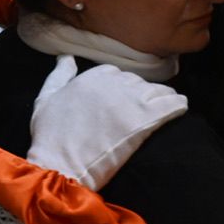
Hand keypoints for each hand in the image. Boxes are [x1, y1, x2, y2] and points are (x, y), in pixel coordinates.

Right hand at [27, 55, 186, 189]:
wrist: (62, 165)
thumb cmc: (50, 136)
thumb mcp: (44, 100)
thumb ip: (58, 75)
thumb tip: (67, 57)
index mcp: (90, 76)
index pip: (115, 74)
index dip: (118, 88)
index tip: (117, 103)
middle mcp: (113, 83)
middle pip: (137, 82)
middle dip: (138, 94)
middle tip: (135, 113)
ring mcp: (131, 100)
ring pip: (158, 90)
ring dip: (160, 99)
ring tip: (162, 111)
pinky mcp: (146, 119)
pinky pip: (173, 103)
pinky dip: (178, 105)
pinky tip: (179, 109)